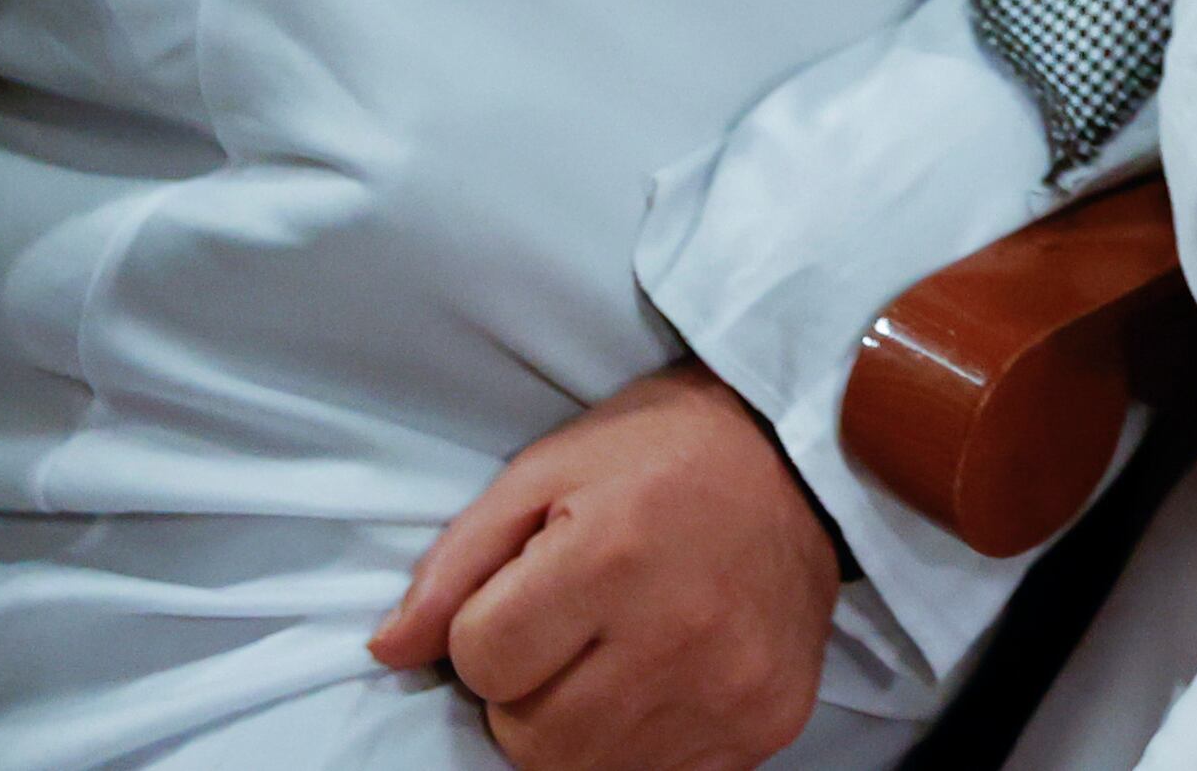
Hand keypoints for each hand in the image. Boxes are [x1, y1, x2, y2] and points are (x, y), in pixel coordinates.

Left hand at [369, 367, 838, 770]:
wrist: (807, 462)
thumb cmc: (664, 456)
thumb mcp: (548, 470)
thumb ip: (458, 561)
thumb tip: (389, 650)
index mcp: (613, 554)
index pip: (480, 662)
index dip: (483, 631)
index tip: (527, 594)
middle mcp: (677, 632)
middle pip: (528, 739)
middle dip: (524, 693)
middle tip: (567, 633)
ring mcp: (727, 689)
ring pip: (587, 770)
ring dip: (578, 726)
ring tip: (612, 655)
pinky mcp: (765, 725)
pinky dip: (642, 743)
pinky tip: (663, 677)